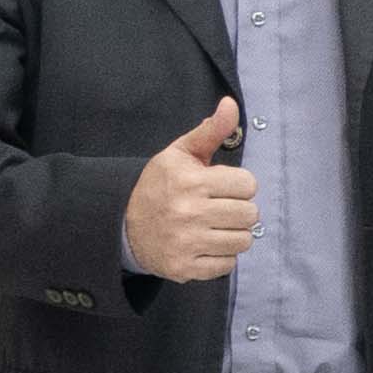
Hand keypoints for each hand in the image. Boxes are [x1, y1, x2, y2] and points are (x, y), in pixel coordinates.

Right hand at [122, 97, 255, 280]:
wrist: (122, 223)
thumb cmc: (159, 185)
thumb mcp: (180, 153)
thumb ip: (210, 131)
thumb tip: (230, 104)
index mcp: (191, 181)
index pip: (248, 185)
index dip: (237, 184)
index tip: (220, 186)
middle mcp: (189, 213)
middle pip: (250, 214)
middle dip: (238, 209)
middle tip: (218, 207)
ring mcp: (186, 243)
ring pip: (242, 241)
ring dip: (233, 234)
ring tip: (213, 226)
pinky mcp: (184, 268)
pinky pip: (227, 265)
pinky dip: (221, 256)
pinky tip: (205, 244)